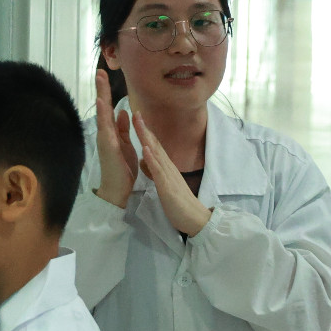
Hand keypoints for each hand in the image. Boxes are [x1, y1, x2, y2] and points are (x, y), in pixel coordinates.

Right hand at [94, 69, 139, 207]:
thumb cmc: (122, 168)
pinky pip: (105, 128)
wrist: (118, 189)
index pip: (110, 108)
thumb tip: (125, 112)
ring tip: (99, 79)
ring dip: (101, 96)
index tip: (105, 75)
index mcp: (112, 132)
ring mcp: (105, 139)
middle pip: (103, 106)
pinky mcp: (108, 146)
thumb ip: (124, 129)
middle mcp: (106, 133)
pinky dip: (103, 115)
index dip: (108, 92)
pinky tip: (101, 103)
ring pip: (102, 113)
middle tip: (100, 71)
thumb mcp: (125, 144)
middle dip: (102, 89)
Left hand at [134, 114, 212, 236]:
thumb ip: (156, 170)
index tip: (137, 119)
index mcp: (167, 168)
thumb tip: (145, 160)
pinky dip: (152, 158)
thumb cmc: (180, 204)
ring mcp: (168, 175)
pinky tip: (145, 148)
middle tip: (135, 111)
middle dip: (145, 129)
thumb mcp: (165, 184)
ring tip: (137, 122)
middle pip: (155, 144)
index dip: (146, 133)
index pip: (155, 147)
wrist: (195, 219)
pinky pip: (158, 171)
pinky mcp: (167, 186)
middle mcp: (168, 167)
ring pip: (156, 153)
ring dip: (146, 137)